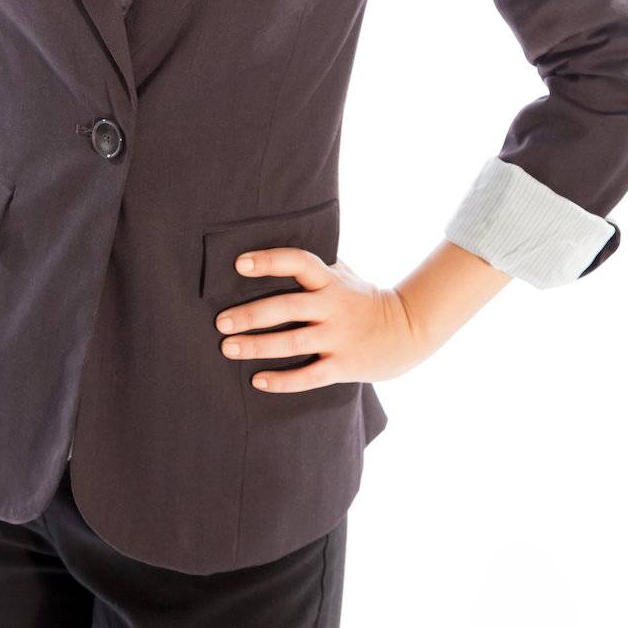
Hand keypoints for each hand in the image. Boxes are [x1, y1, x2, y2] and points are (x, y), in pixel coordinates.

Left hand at [213, 245, 432, 390]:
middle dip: (250, 315)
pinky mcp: (343, 365)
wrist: (406, 332)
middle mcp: (333, 307)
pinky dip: (282, 381)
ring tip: (228, 348)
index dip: (269, 261)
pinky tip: (257, 380)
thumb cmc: (364, 299)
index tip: (240, 264)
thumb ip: (316, 267)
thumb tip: (275, 246)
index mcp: (330, 280)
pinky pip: (308, 376)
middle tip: (221, 322)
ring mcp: (338, 337)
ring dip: (257, 346)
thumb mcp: (344, 275)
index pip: (298, 262)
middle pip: (286, 307)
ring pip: (292, 343)